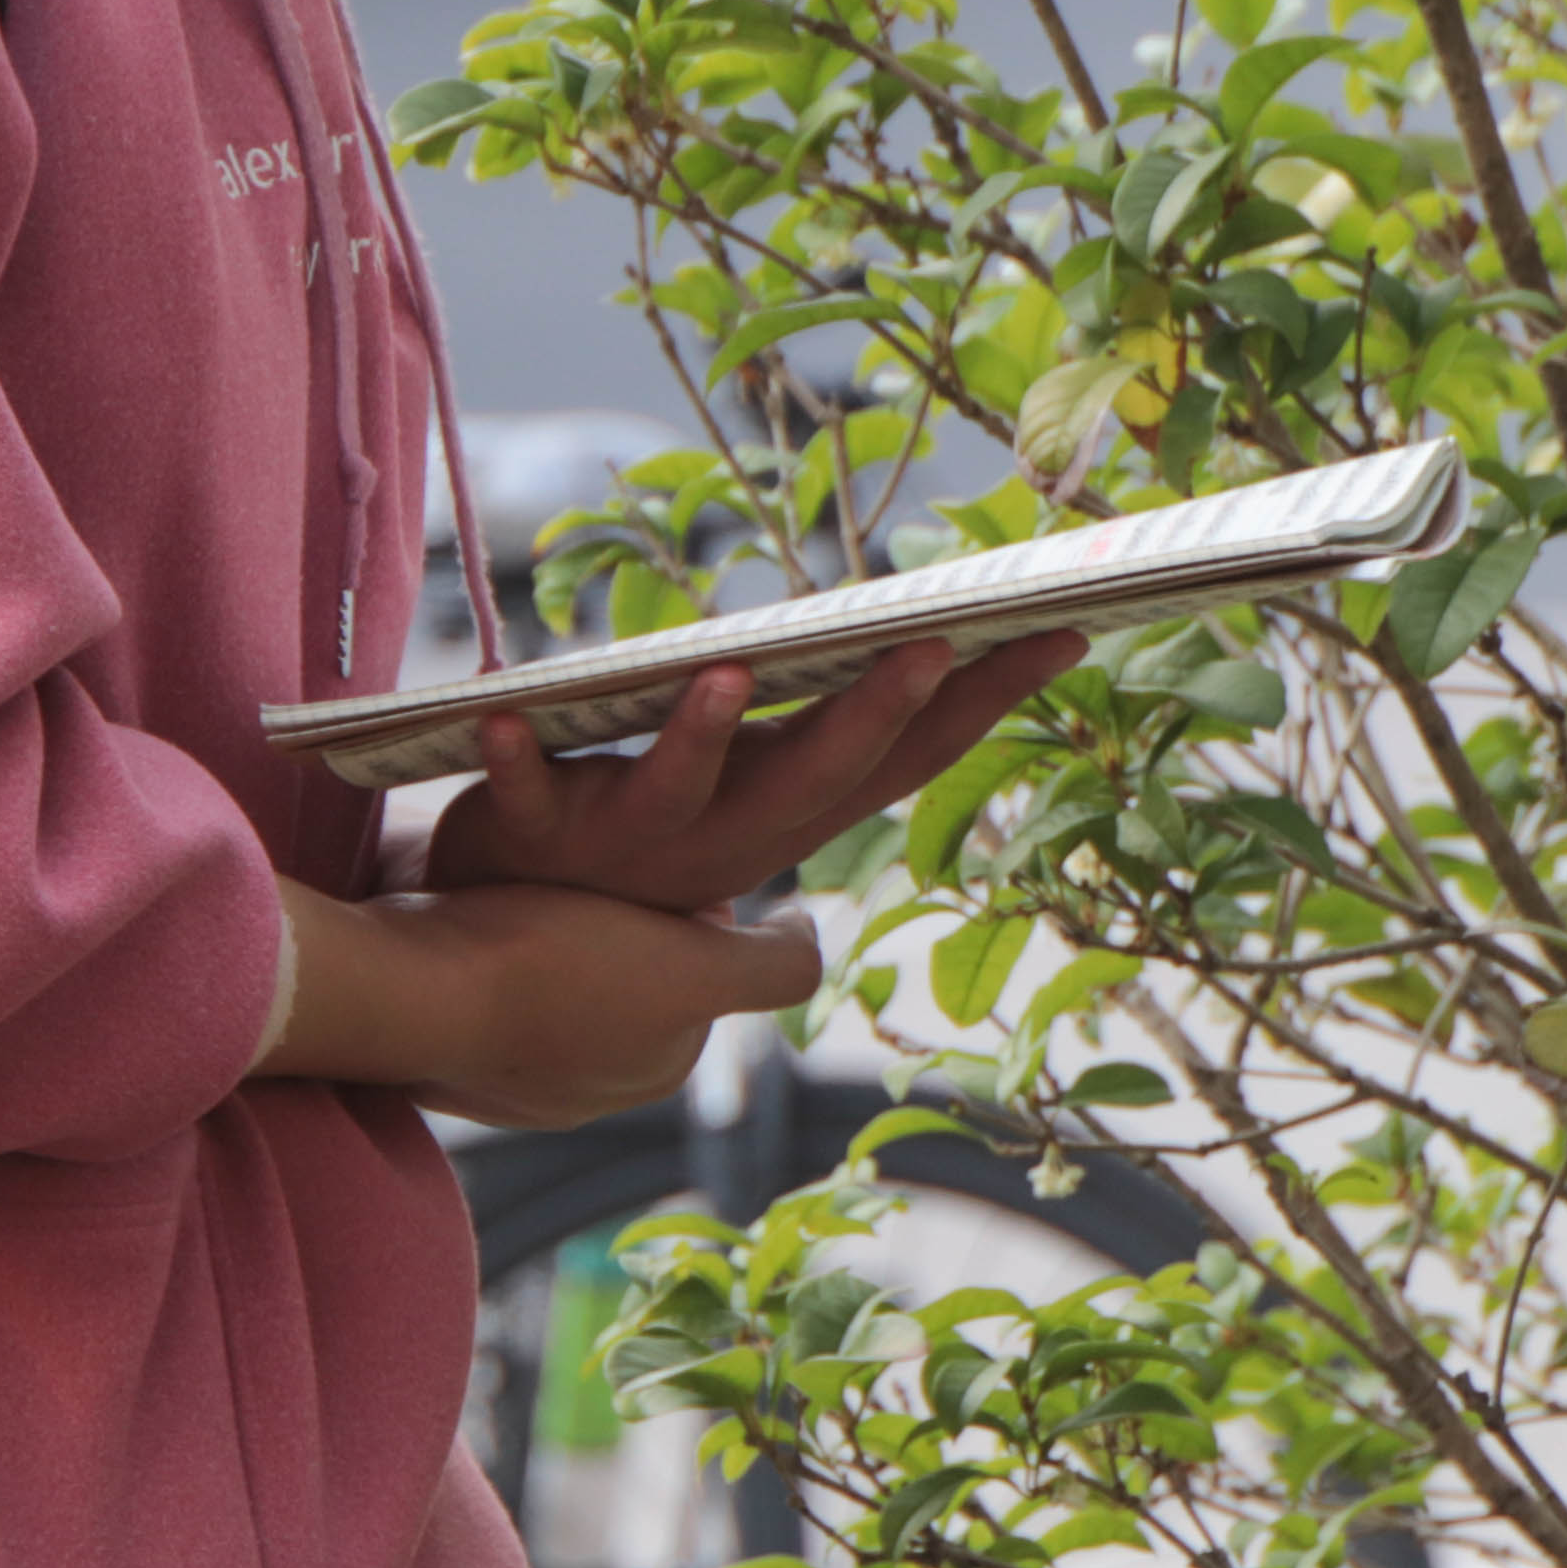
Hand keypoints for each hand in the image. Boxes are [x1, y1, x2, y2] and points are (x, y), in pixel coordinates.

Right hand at [258, 877, 823, 1130]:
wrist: (407, 991)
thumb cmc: (556, 974)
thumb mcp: (693, 968)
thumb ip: (768, 966)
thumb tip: (804, 936)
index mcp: (654, 1063)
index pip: (696, 964)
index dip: (692, 900)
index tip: (666, 845)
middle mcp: (587, 1078)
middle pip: (629, 962)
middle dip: (623, 906)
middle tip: (602, 833)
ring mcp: (509, 1064)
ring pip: (555, 960)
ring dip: (557, 907)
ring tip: (541, 849)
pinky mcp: (444, 1029)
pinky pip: (486, 960)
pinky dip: (493, 920)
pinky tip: (479, 878)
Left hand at [424, 633, 1087, 913]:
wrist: (504, 937)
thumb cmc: (646, 828)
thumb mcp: (747, 788)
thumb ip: (814, 736)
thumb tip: (922, 648)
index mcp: (789, 809)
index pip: (907, 758)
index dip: (987, 703)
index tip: (1064, 631)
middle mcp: (729, 835)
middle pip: (814, 779)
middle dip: (874, 712)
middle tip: (932, 643)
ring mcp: (633, 843)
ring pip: (680, 792)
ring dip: (701, 735)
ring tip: (728, 670)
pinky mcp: (535, 835)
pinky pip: (527, 793)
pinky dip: (516, 755)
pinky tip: (502, 708)